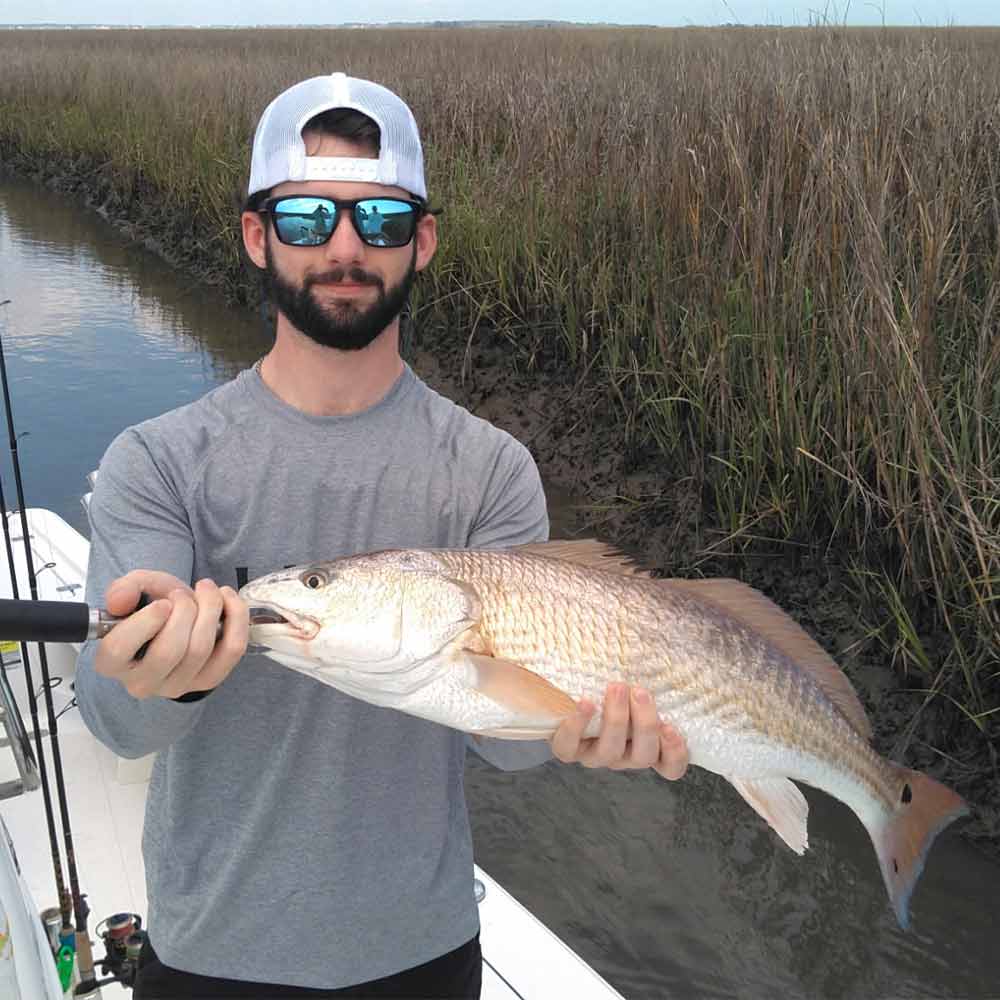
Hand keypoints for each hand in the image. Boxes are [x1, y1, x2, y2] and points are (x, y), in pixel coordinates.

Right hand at [94, 570, 248, 699]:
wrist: (181, 619)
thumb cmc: (154, 607)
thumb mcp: (136, 590)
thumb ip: (123, 589)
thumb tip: (119, 601)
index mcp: (112, 661)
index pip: (120, 649)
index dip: (145, 622)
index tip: (162, 603)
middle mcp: (141, 681)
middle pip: (169, 650)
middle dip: (184, 610)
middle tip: (182, 594)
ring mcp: (177, 685)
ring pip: (201, 649)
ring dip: (210, 608)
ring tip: (206, 590)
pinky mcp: (209, 680)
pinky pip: (232, 649)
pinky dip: (235, 617)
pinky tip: (227, 599)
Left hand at [550, 683, 687, 779]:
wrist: (565, 693)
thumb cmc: (612, 686)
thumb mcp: (639, 685)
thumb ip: (658, 678)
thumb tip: (688, 641)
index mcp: (646, 746)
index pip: (670, 767)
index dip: (675, 754)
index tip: (672, 727)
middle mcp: (623, 756)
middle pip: (643, 757)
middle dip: (644, 725)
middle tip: (640, 692)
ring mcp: (595, 755)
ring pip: (610, 752)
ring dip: (616, 719)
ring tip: (617, 687)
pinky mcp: (567, 750)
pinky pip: (569, 748)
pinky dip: (578, 725)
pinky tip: (586, 702)